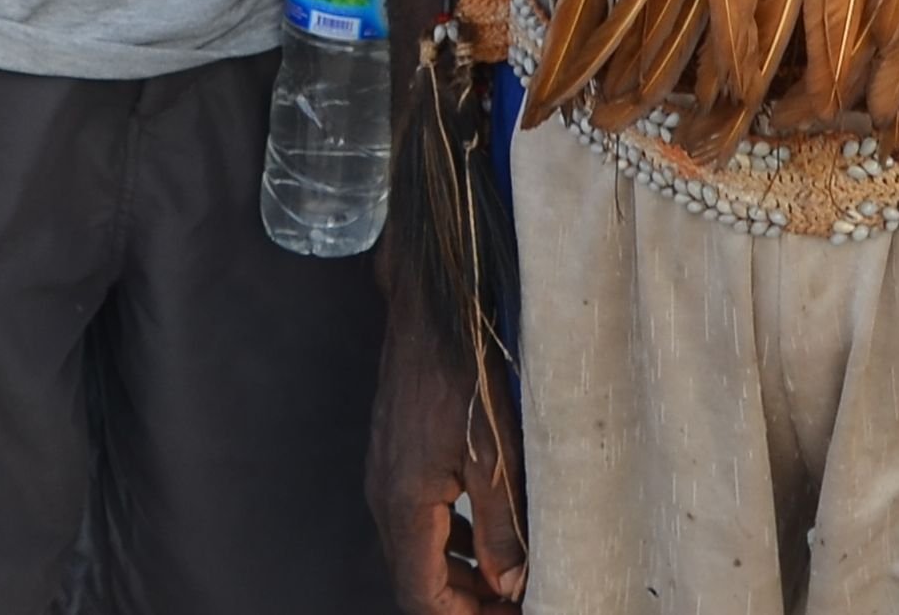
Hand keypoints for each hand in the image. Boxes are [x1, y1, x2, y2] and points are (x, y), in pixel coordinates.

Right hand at [370, 323, 523, 612]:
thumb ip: (502, 526)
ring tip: (506, 579)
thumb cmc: (464, 375)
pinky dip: (450, 541)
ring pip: (418, 550)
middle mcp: (386, 499)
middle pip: (417, 579)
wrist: (430, 313)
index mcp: (406, 507)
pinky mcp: (397, 457)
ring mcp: (386, 476)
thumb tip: (511, 584)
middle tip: (512, 604)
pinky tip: (485, 536)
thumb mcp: (495, 456)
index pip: (422, 595)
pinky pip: (419, 518)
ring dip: (458, 573)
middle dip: (464, 602)